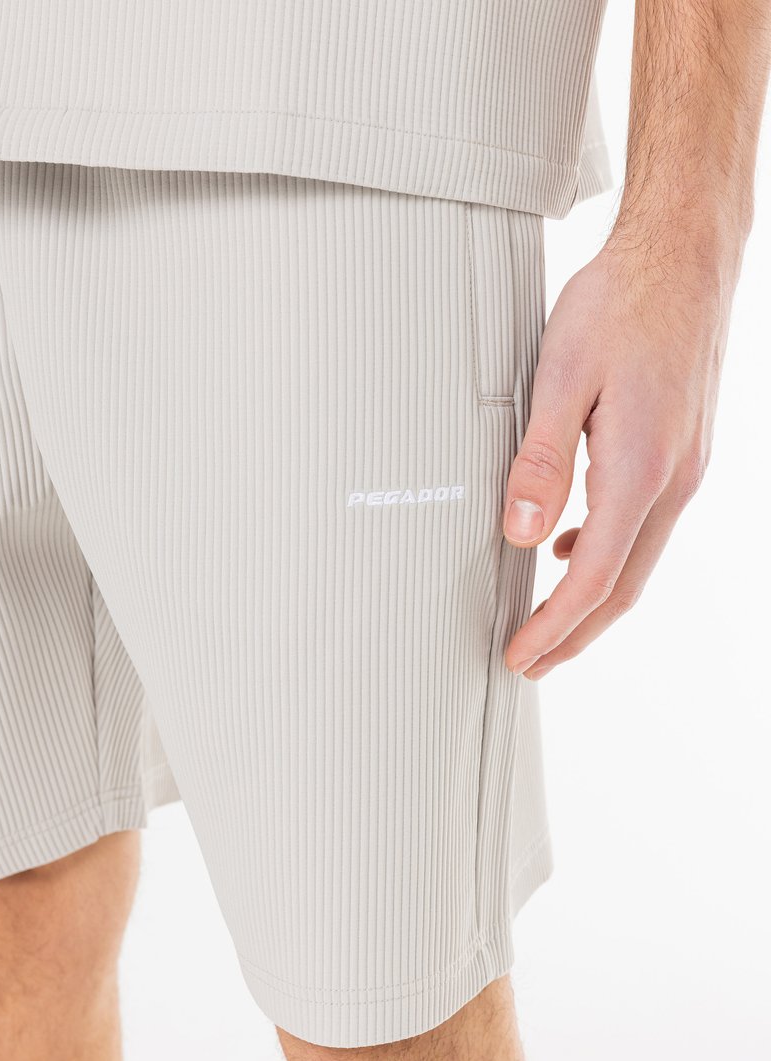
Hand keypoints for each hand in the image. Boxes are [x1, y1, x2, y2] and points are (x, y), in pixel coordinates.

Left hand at [503, 235, 736, 679]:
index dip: (553, 628)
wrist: (684, 253)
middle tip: (532, 662)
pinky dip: (606, 553)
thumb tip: (520, 535)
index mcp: (641, 471)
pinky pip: (644, 524)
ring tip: (546, 617)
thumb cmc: (623, 301)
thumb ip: (541, 463)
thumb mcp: (563, 378)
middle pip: (622, 587)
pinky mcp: (681, 449)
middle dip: (574, 633)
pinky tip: (572, 544)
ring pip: (636, 559)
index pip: (593, 581)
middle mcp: (673, 480)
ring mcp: (684, 466)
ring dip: (590, 597)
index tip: (520, 658)